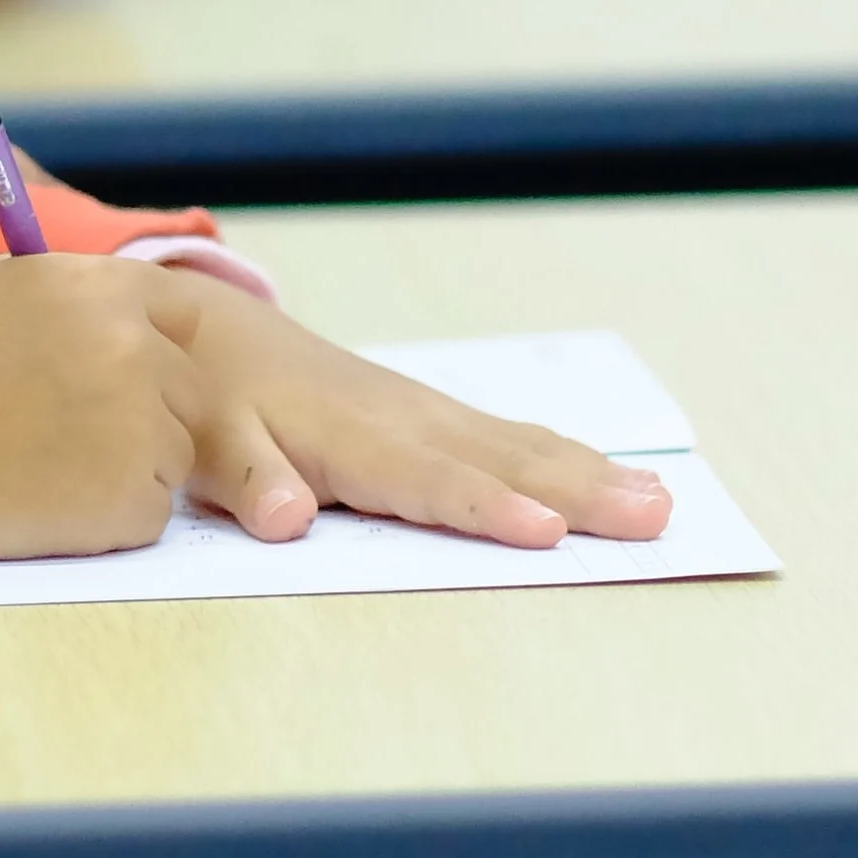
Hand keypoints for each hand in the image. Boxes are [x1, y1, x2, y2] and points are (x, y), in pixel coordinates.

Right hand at [0, 255, 207, 564]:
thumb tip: (104, 293)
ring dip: (131, 463)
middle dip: (149, 408)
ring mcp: (141, 429)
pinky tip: (51, 500)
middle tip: (77, 429)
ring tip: (50, 465)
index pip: (181, 311)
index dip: (156, 340)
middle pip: (189, 387)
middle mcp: (136, 350)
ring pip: (174, 452)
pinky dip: (112, 515)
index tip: (128, 367)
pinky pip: (151, 509)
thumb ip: (64, 284)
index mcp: (101, 289)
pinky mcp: (132, 502)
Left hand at [172, 274, 674, 546]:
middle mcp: (397, 418)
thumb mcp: (204, 439)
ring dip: (586, 473)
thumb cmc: (202, 394)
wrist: (199, 327)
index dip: (484, 506)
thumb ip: (247, 477)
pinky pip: (503, 436)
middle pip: (496, 461)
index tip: (547, 531)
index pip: (424, 479)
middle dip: (576, 491)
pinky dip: (559, 454)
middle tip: (655, 518)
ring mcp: (417, 411)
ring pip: (512, 445)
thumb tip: (286, 519)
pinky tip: (606, 473)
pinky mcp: (422, 411)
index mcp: (344, 434)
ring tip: (658, 502)